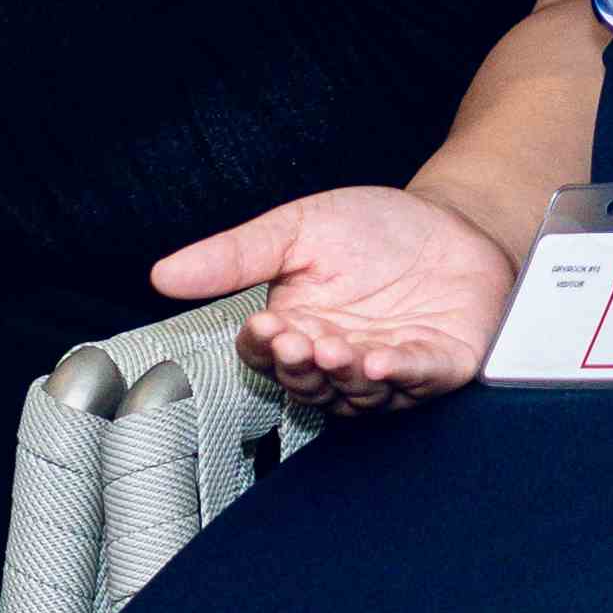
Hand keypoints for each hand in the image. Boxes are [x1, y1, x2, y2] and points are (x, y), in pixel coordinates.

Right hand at [155, 187, 518, 419]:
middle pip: (309, 382)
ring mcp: (390, 369)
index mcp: (299, 329)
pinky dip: (401, 376)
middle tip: (298, 340)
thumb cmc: (372, 229)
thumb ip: (235, 255)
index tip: (261, 328)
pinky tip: (382, 361)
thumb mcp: (296, 230)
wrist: (449, 219)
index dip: (263, 348)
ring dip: (344, 375)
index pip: (267, 355)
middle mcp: (340, 358)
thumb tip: (163, 274)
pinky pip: (418, 380)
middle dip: (302, 366)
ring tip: (335, 348)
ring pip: (358, 394)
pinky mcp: (439, 366)